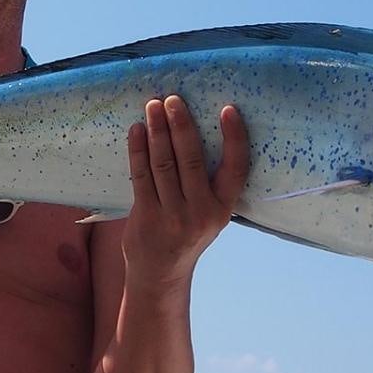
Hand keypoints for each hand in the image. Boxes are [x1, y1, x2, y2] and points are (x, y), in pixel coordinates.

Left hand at [122, 95, 249, 287]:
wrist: (161, 273)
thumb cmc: (187, 232)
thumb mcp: (209, 213)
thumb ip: (208, 183)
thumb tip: (194, 131)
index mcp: (223, 208)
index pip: (236, 168)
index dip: (234, 138)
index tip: (228, 109)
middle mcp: (201, 212)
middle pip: (191, 159)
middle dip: (181, 125)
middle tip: (173, 99)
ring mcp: (173, 215)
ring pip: (164, 163)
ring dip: (157, 131)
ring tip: (153, 106)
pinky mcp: (146, 215)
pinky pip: (141, 175)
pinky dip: (138, 149)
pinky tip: (136, 130)